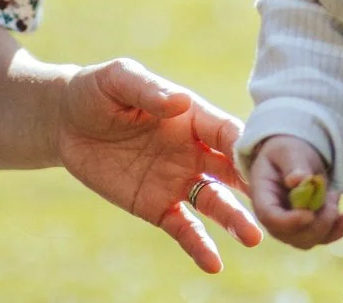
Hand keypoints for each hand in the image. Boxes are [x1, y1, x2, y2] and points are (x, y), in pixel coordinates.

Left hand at [53, 58, 261, 274]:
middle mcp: (193, 151)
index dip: (246, 146)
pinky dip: (199, 246)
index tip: (267, 163)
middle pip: (231, 171)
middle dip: (253, 187)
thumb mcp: (118, 79)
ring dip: (234, 219)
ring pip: (214, 202)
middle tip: (276, 204)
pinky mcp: (155, 205)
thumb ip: (148, 89)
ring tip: (253, 237)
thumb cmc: (97, 91)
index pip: (227, 132)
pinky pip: (183, 227)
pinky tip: (213, 264)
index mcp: (191, 117)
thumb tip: (179, 101)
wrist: (65, 122)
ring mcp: (177, 180)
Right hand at [244, 134, 342, 248]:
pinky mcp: (307, 228)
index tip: (310, 213)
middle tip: (332, 195)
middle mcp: (273, 217)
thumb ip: (294, 165)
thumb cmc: (288, 151)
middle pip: (291, 235)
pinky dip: (339, 229)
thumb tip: (298, 180)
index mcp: (262, 195)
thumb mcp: (290, 151)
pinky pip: (323, 238)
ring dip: (328, 223)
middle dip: (317, 222)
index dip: (289, 221)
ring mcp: (289, 226)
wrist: (295, 158)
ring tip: (334, 194)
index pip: (269, 217)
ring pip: (309, 240)